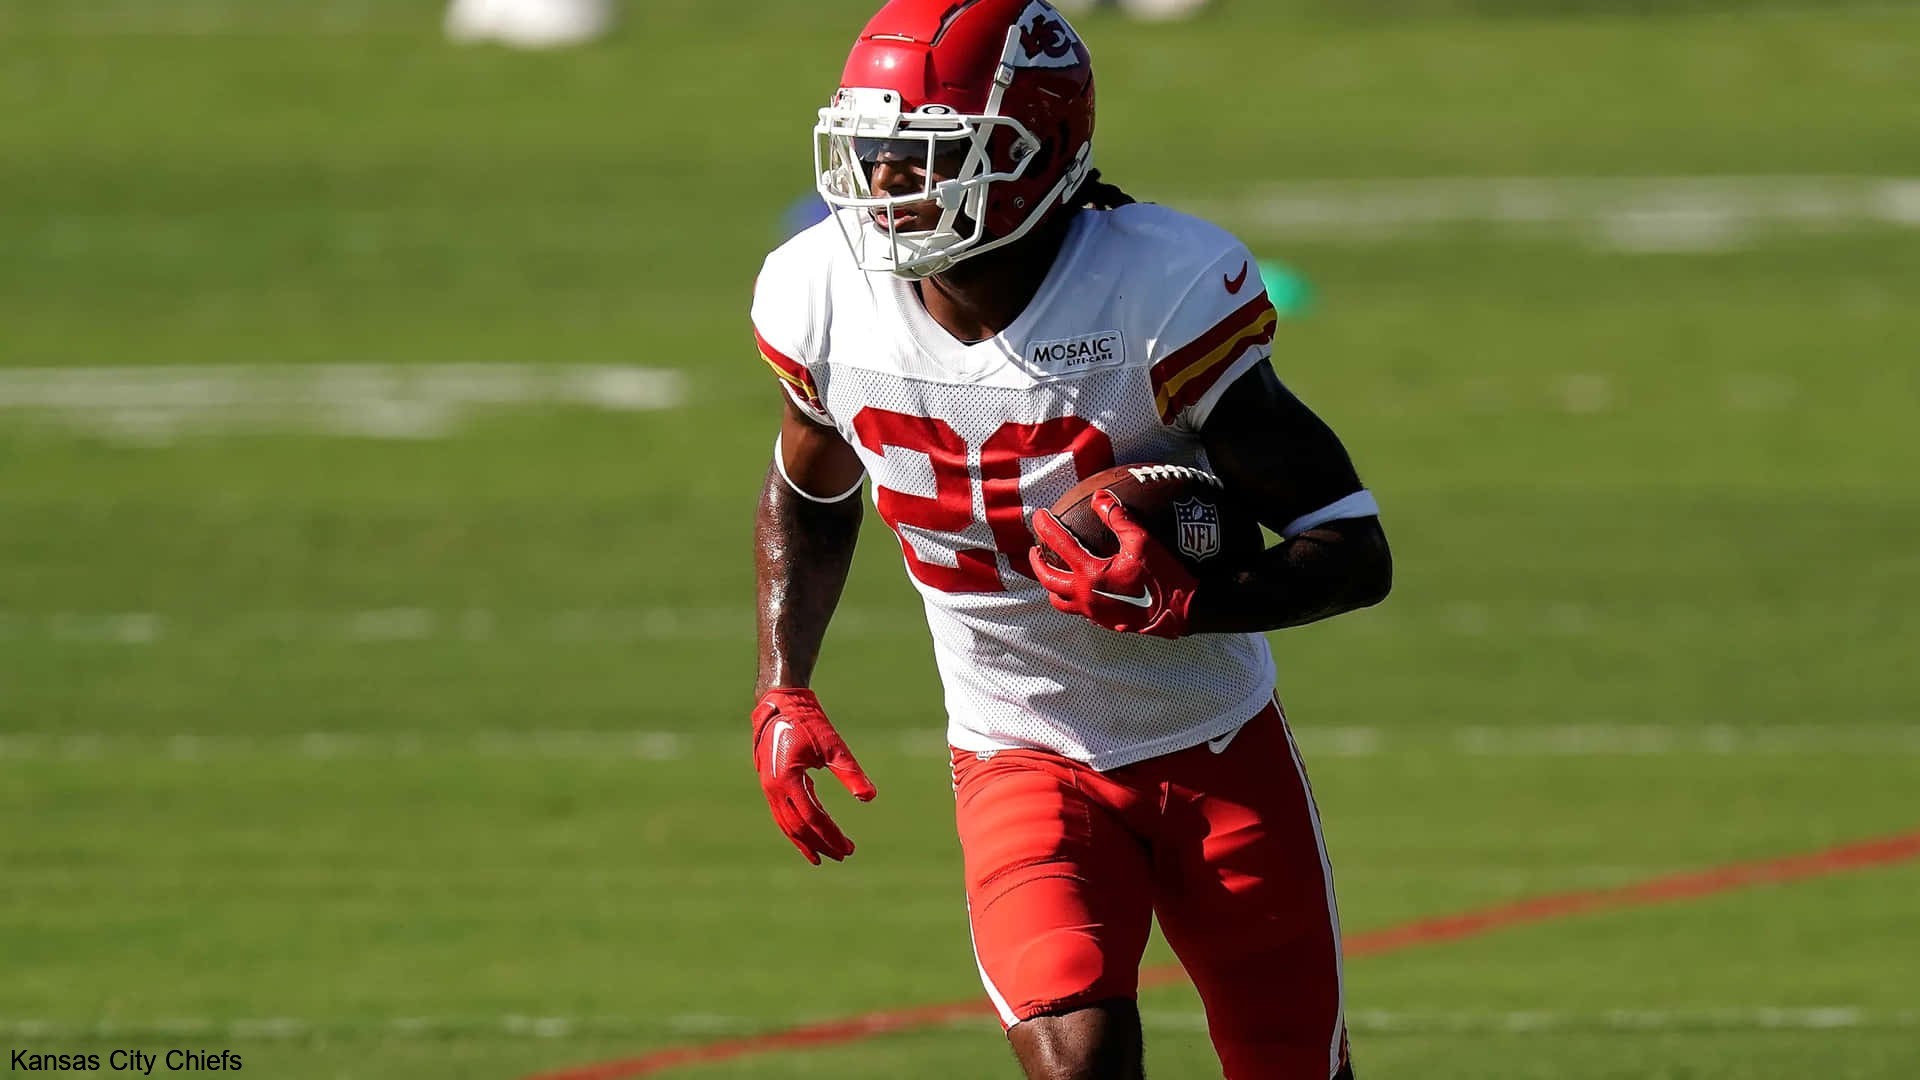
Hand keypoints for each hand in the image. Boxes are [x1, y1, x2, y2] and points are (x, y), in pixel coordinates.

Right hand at [751, 688, 876, 863]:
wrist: (780, 702)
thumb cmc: (808, 721)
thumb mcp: (832, 745)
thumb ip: (849, 772)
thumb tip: (869, 798)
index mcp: (787, 780)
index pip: (812, 818)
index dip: (830, 835)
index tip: (848, 848)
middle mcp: (773, 788)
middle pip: (797, 827)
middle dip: (820, 843)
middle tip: (843, 855)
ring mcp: (769, 787)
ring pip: (786, 823)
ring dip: (806, 840)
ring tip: (824, 855)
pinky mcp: (771, 783)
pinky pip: (783, 813)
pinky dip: (797, 826)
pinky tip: (812, 831)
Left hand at [1028, 490, 1198, 638]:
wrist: (1181, 611)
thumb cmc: (1163, 575)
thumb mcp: (1143, 540)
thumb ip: (1118, 518)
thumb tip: (1100, 497)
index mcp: (1091, 573)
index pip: (1059, 544)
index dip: (1046, 527)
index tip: (1038, 515)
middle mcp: (1086, 595)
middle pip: (1048, 578)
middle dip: (1037, 562)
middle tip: (1035, 549)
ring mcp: (1093, 612)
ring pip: (1059, 601)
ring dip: (1051, 585)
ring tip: (1052, 572)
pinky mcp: (1104, 622)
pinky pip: (1078, 611)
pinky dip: (1071, 598)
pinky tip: (1080, 588)